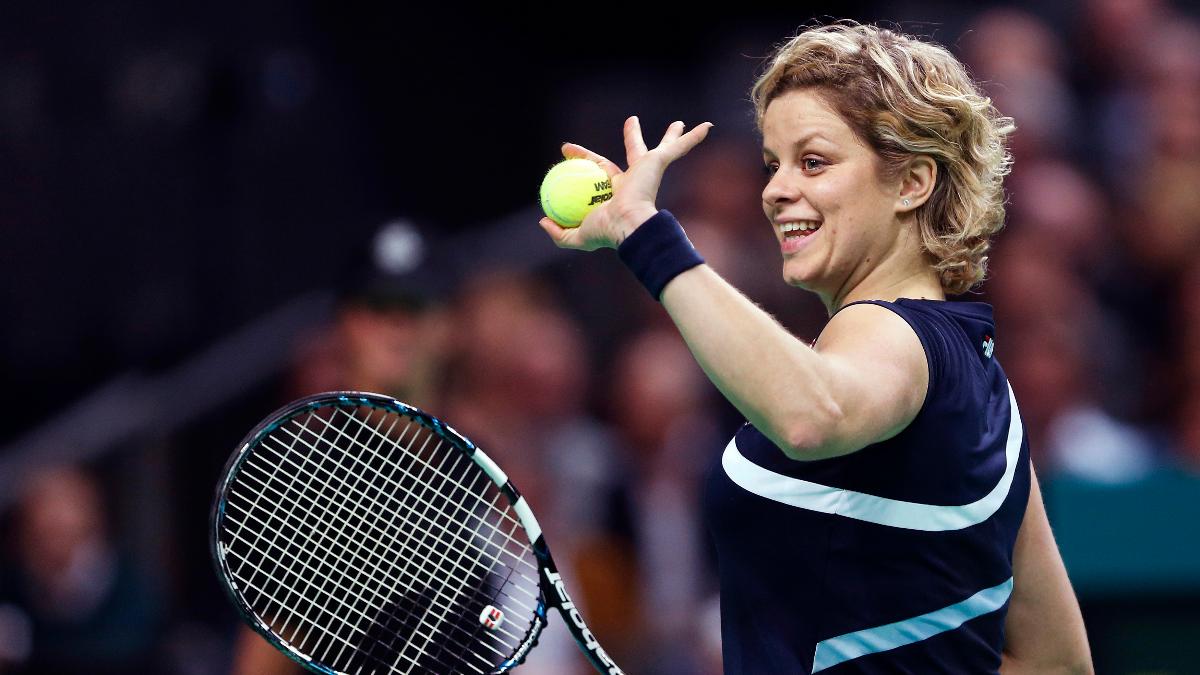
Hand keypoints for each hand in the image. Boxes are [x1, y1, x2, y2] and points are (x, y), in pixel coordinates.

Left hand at [538, 116, 712, 250]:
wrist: (632, 227)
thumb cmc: (608, 232)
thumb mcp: (577, 235)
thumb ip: (560, 233)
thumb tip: (543, 221)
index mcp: (617, 190)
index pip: (599, 169)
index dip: (582, 158)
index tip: (564, 149)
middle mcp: (635, 179)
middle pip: (635, 152)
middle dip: (634, 137)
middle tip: (631, 121)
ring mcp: (649, 171)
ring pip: (661, 147)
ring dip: (671, 136)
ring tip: (678, 123)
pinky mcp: (659, 164)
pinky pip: (678, 149)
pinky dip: (693, 139)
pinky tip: (708, 127)